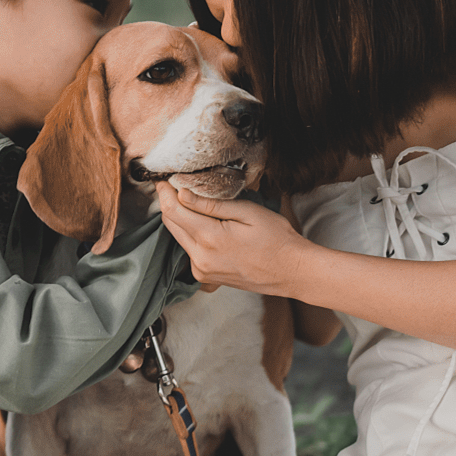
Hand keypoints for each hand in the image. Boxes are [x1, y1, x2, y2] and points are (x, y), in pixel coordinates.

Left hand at [155, 184, 308, 294]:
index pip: (173, 211)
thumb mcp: (247, 212)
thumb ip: (211, 205)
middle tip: (174, 185)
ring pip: (178, 237)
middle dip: (170, 203)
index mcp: (210, 239)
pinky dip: (190, 235)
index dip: (165, 192)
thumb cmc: (277, 240)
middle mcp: (200, 259)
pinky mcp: (205, 276)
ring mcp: (201, 270)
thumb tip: (182, 194)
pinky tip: (203, 225)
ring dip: (180, 219)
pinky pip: (189, 250)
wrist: (291, 271)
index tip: (164, 179)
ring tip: (190, 201)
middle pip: (171, 224)